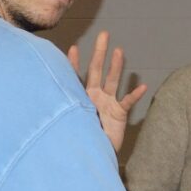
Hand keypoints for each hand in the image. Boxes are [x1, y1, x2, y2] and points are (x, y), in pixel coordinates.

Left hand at [67, 31, 146, 152]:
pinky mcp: (119, 114)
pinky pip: (127, 102)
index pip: (76, 76)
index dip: (74, 62)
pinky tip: (142, 86)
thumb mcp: (68, 120)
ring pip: (113, 81)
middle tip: (104, 34)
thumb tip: (49, 93)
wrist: (93, 156)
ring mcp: (108, 104)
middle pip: (97, 70)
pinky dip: (134, 95)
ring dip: (116, 66)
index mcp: (80, 97)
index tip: (72, 47)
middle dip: (100, 52)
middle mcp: (95, 97)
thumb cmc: (78, 140)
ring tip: (119, 51)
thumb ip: (64, 108)